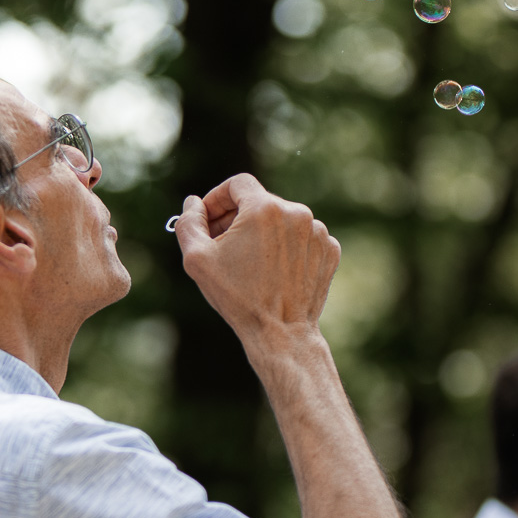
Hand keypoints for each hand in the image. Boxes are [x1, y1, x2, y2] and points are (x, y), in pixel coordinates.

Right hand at [173, 174, 339, 348]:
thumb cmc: (237, 297)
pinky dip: (286, 248)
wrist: (281, 333)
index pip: (237, 184)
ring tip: (249, 262)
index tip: (208, 218)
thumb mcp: (197, 258)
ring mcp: (318, 232)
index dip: (217, 198)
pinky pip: (302, 238)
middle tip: (220, 243)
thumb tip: (193, 203)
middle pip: (260, 202)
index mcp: (265, 208)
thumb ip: (189, 222)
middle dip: (237, 218)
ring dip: (263, 233)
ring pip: (282, 220)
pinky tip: (273, 271)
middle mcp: (297, 212)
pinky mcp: (329, 250)